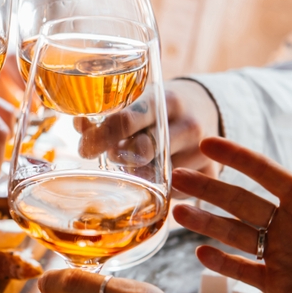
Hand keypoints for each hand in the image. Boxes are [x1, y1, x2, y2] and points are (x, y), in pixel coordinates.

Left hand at [62, 78, 219, 178]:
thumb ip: (111, 114)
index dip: (100, 137)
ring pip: (157, 176)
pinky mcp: (212, 172)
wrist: (206, 107)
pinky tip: (157, 178)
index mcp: (167, 101)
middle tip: (111, 156)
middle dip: (119, 157)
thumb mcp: (142, 100)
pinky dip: (160, 189)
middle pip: (141, 152)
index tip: (85, 148)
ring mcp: (202, 151)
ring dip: (139, 175)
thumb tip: (79, 124)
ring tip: (138, 164)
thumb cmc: (162, 106)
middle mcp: (188, 126)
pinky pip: (175, 192)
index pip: (126, 121)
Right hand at [172, 118, 291, 292]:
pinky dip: (221, 264)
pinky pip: (243, 271)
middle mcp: (288, 224)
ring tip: (176, 212)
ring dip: (204, 223)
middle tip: (175, 178)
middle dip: (206, 189)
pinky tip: (200, 252)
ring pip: (233, 234)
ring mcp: (281, 255)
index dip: (234, 157)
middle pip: (237, 201)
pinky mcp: (280, 285)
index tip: (207, 144)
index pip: (262, 172)